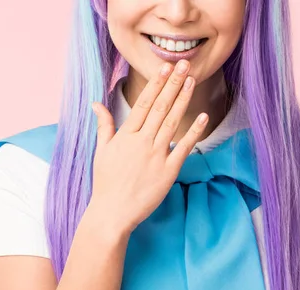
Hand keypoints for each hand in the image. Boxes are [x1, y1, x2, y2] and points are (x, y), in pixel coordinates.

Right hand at [88, 60, 208, 233]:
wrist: (112, 213)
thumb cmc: (106, 183)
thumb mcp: (102, 151)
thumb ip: (104, 126)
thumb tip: (97, 104)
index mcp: (126, 136)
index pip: (143, 104)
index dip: (156, 84)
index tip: (165, 68)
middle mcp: (141, 142)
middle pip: (160, 107)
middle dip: (173, 84)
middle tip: (185, 65)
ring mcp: (156, 156)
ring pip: (172, 122)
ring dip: (183, 100)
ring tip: (193, 81)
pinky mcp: (168, 171)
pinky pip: (184, 147)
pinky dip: (194, 132)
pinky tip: (203, 117)